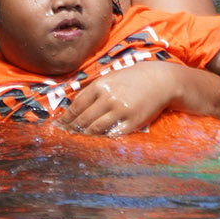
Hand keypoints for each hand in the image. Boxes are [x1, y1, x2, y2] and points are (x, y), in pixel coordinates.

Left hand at [62, 60, 192, 135]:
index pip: (77, 105)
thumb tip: (73, 103)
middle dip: (72, 128)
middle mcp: (109, 98)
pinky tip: (97, 141)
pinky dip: (103, 138)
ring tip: (77, 140)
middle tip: (64, 135)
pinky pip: (114, 134)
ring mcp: (121, 111)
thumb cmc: (132, 78)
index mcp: (100, 85)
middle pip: (84, 119)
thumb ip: (92, 89)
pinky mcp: (133, 122)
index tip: (59, 124)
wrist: (160, 80)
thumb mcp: (110, 77)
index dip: (66, 117)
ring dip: (85, 135)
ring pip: (96, 128)